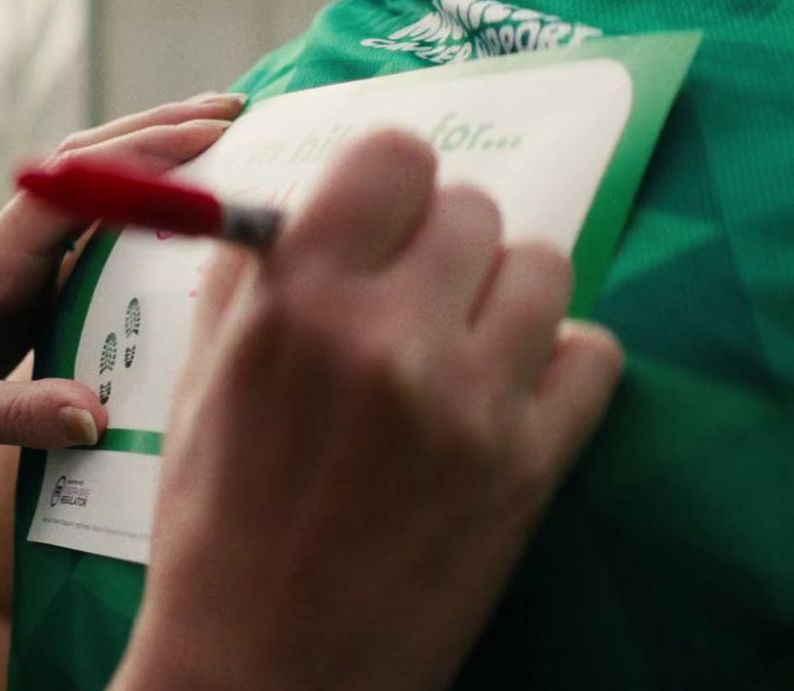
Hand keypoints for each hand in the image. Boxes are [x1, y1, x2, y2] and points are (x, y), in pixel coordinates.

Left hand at [0, 92, 244, 566]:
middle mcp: (8, 246)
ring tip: (223, 139)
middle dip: (161, 130)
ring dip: (154, 158)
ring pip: (94, 191)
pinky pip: (93, 233)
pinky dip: (141, 207)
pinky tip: (179, 212)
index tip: (211, 135)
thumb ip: (21, 415)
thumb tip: (99, 415)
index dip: (144, 156)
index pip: (76, 186)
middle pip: (90, 165)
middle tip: (237, 109)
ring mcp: (19, 262)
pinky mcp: (27, 287)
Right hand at [114, 130, 622, 690]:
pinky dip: (560, 366)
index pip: (395, 155)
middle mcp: (389, 338)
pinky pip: (594, 355)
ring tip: (466, 345)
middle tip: (418, 298)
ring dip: (506, 295)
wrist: (268, 673)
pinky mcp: (530, 469)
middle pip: (474, 209)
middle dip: (443, 244)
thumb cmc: (217, 528)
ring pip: (545, 267)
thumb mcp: (199, 385)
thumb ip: (252, 277)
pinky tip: (509, 397)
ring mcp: (470, 404)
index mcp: (296, 303)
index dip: (390, 182)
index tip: (385, 218)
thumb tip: (303, 201)